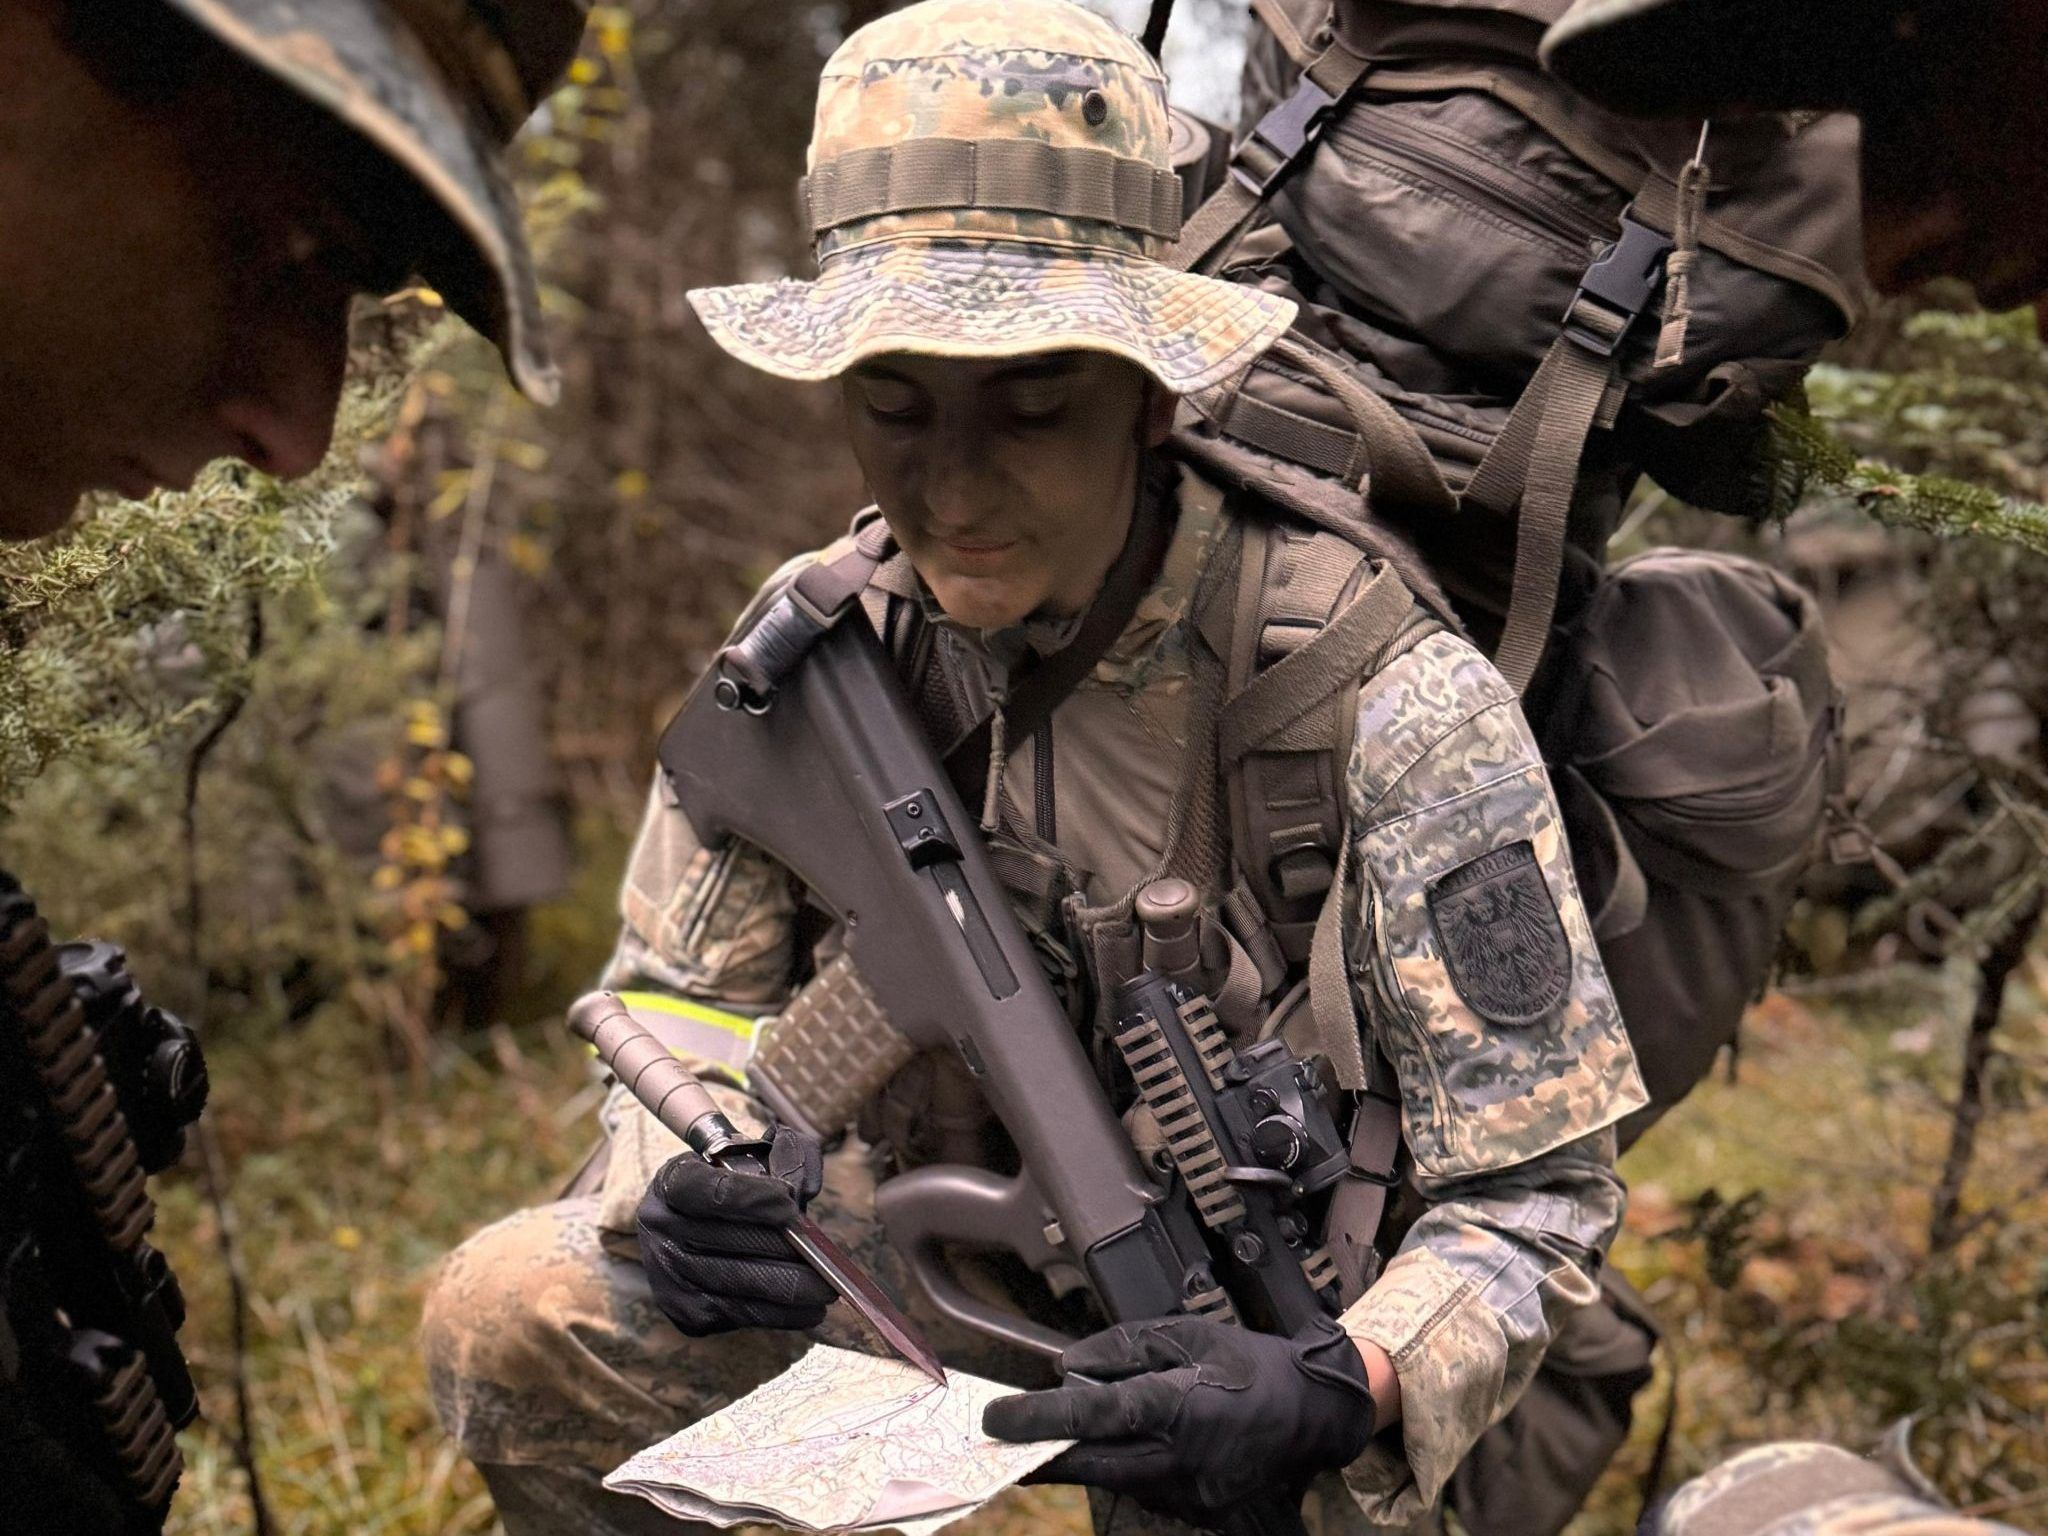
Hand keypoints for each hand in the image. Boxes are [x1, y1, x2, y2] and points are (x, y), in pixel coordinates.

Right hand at [636, 1125, 833, 1335]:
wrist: (693, 1227)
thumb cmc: (735, 1185)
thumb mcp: (759, 1154)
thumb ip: (790, 1153)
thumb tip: (803, 1188)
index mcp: (674, 1182)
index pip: (714, 1192)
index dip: (755, 1199)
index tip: (792, 1205)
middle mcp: (662, 1228)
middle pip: (733, 1243)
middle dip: (786, 1251)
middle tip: (827, 1261)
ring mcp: (669, 1275)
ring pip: (739, 1285)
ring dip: (790, 1289)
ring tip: (827, 1289)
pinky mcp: (685, 1312)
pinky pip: (740, 1316)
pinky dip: (779, 1315)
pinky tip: (808, 1310)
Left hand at [982, 1314, 1374, 1524]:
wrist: (1313, 1413)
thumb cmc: (1251, 1365)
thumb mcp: (1187, 1335)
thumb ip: (1123, 1349)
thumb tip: (1067, 1369)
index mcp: (1178, 1405)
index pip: (1094, 1414)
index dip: (1040, 1418)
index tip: (997, 1418)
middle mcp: (1181, 1458)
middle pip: (1092, 1463)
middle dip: (1045, 1454)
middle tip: (1004, 1444)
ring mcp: (1190, 1493)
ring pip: (1115, 1479)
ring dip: (1089, 1456)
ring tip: (1072, 1429)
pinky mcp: (1197, 1511)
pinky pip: (1143, 1490)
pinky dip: (1126, 1467)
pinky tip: (1129, 1445)